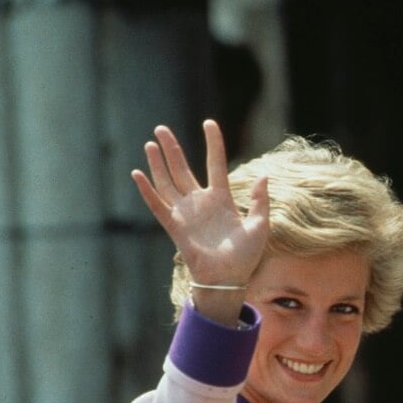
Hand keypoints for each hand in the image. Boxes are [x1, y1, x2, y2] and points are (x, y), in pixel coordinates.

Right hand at [131, 120, 268, 289]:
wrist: (229, 278)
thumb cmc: (246, 255)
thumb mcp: (260, 225)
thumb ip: (260, 200)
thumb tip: (264, 175)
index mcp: (222, 198)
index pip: (215, 164)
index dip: (213, 143)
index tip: (209, 123)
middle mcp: (200, 202)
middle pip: (182, 168)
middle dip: (172, 149)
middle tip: (161, 128)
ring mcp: (186, 213)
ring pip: (167, 182)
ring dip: (158, 163)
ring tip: (151, 143)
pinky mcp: (174, 226)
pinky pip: (157, 205)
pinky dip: (147, 190)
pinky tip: (138, 173)